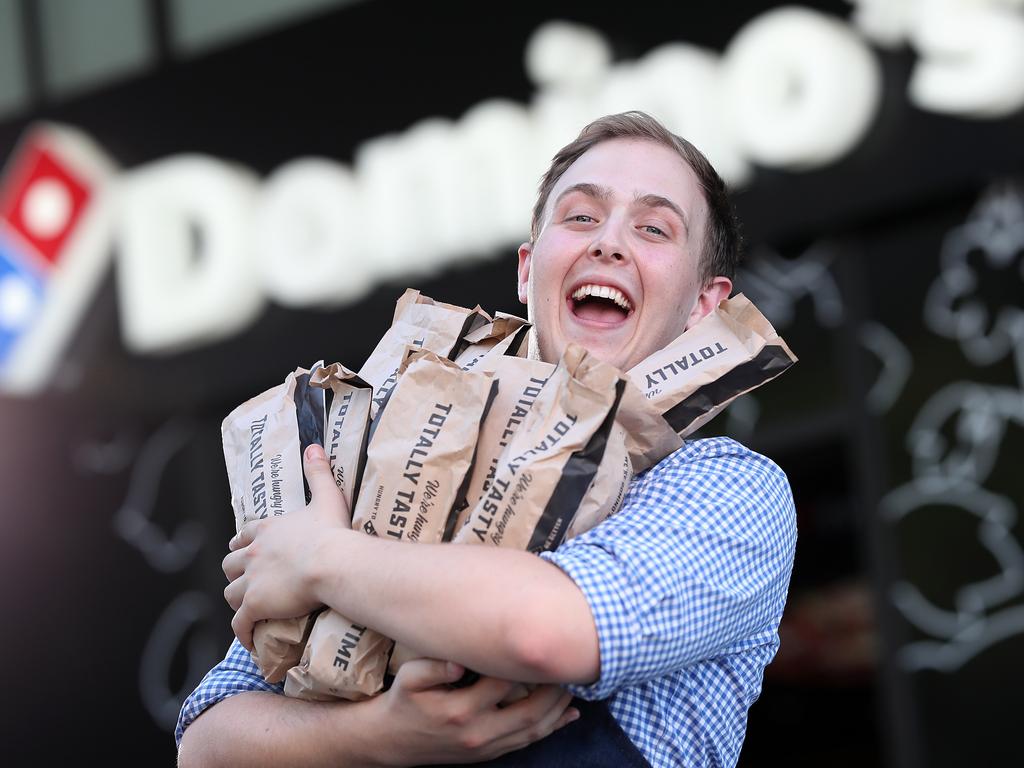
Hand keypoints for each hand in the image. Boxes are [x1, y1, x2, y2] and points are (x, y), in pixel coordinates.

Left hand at [223, 443, 350, 649]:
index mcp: (267, 529)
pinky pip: (240, 623)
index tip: (246, 550)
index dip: (243, 544)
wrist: (332, 562)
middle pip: (230, 564)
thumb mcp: (326, 497)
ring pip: (230, 593)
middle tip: (248, 581)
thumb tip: (314, 447)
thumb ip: (318, 472)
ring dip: (238, 600)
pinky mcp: (255, 605)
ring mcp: (252, 580)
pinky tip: (250, 639)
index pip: (244, 536)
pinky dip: (243, 632)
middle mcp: (253, 553)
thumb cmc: (332, 532)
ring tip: (250, 609)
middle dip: (236, 572)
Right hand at [366, 658, 578, 765]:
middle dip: (553, 689)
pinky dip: (550, 729)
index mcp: (460, 710)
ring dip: (557, 709)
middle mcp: (478, 732)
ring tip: (575, 686)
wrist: (392, 740)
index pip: (502, 684)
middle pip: (528, 711)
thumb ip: (433, 666)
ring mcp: (485, 747)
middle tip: (569, 665)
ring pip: (532, 731)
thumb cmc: (404, 701)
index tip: (539, 645)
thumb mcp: (409, 678)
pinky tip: (568, 716)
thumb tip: (460, 662)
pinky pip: (526, 743)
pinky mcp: (488, 754)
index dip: (523, 665)